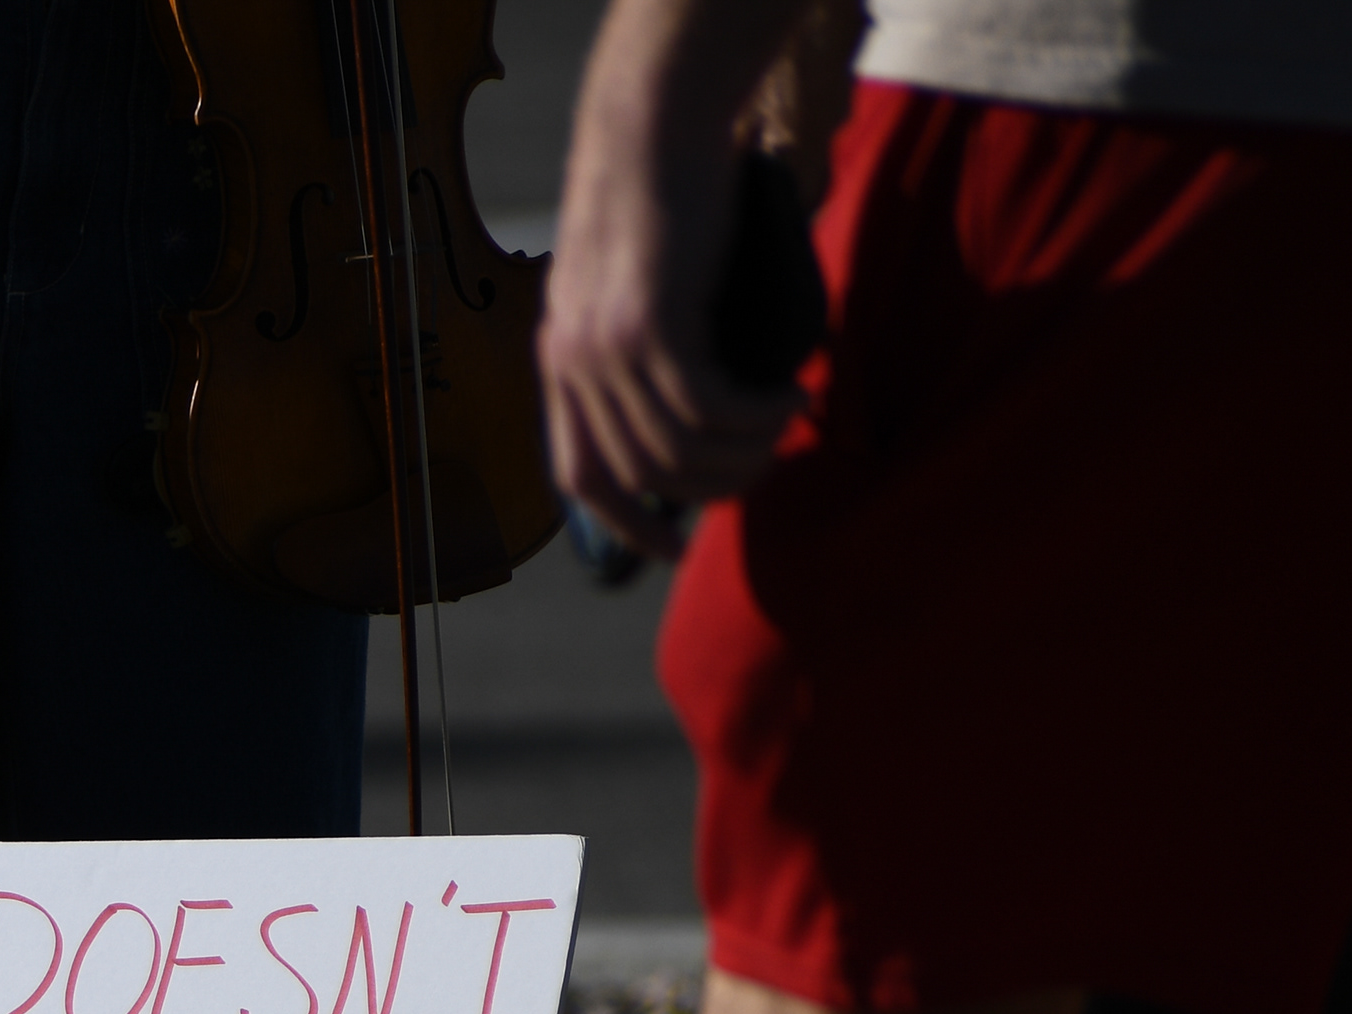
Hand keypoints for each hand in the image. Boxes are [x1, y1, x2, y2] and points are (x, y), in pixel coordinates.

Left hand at [538, 0, 813, 556]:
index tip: (671, 550)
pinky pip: (705, 405)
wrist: (652, 126)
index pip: (580, 476)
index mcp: (560, 365)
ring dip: (746, 450)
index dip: (623, 524)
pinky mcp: (648, 324)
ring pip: (679, 446)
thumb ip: (647, 349)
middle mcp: (571, 366)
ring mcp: (604, 348)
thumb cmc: (661, 199)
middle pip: (643, 472)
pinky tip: (791, 393)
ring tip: (791, 422)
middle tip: (771, 465)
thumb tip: (701, 409)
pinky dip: (755, 414)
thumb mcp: (637, 287)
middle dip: (715, 487)